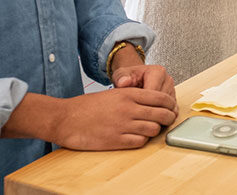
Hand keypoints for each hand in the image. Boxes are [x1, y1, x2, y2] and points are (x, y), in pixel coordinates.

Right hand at [51, 88, 177, 149]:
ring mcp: (123, 125)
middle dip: (167, 118)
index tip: (171, 108)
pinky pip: (140, 142)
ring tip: (149, 129)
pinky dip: (142, 140)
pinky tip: (137, 137)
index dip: (170, 104)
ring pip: (153, 129)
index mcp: (128, 94)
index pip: (161, 97)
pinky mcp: (116, 140)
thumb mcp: (113, 93)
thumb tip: (153, 102)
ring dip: (154, 130)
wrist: (65, 118)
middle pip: (161, 114)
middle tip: (166, 121)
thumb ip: (133, 96)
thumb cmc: (87, 106)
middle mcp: (129, 108)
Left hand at [112, 63, 176, 113]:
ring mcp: (171, 90)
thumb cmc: (128, 77)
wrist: (135, 78)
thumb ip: (121, 77)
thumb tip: (124, 82)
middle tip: (137, 118)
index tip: (133, 111)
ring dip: (156, 115)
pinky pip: (170, 111)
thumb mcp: (121, 75)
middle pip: (163, 102)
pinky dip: (161, 117)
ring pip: (168, 108)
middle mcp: (167, 80)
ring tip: (142, 119)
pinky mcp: (172, 99)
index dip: (143, 105)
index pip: (155, 93)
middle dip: (150, 111)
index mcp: (158, 72)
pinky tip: (150, 119)